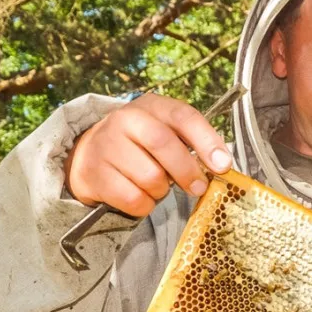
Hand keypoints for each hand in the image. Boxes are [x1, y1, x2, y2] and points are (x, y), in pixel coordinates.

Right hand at [64, 93, 232, 216]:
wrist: (88, 155)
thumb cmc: (139, 146)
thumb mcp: (163, 133)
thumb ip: (191, 143)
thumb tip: (221, 164)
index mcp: (150, 106)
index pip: (183, 116)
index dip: (207, 141)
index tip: (223, 165)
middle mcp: (125, 119)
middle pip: (163, 143)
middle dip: (187, 170)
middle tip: (198, 187)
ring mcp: (106, 145)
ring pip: (150, 177)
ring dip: (161, 191)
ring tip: (156, 186)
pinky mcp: (94, 173)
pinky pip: (133, 198)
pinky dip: (144, 205)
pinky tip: (140, 195)